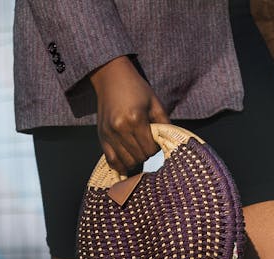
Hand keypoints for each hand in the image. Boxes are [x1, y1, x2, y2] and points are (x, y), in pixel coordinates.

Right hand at [89, 56, 169, 175]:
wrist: (111, 77)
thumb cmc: (136, 88)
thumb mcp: (155, 103)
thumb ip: (164, 123)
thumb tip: (172, 143)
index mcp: (135, 119)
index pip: (150, 149)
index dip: (156, 149)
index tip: (156, 143)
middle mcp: (120, 129)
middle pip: (139, 157)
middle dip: (146, 155)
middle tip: (148, 146)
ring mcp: (109, 134)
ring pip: (126, 162)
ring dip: (135, 161)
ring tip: (139, 152)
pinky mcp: (102, 137)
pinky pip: (111, 161)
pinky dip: (120, 165)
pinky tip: (127, 163)